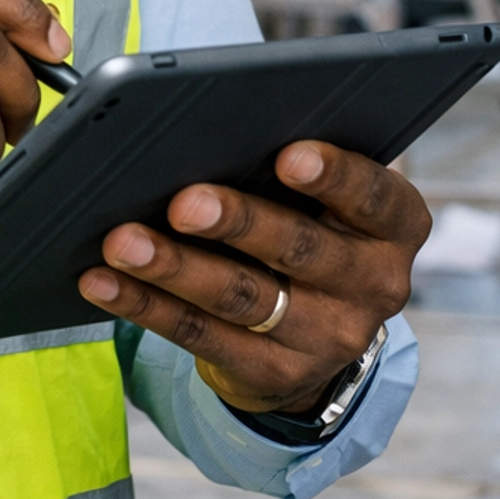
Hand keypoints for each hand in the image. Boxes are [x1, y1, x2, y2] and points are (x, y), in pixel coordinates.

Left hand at [78, 142, 430, 415]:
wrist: (315, 331)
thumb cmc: (309, 223)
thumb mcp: (325, 197)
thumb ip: (291, 164)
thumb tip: (208, 125)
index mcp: (395, 225)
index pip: (375, 197)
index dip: (335, 175)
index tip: (288, 155)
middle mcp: (375, 285)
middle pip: (300, 249)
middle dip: (237, 221)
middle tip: (183, 201)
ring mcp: (326, 337)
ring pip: (242, 297)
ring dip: (175, 267)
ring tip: (122, 240)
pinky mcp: (274, 373)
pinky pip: (202, 336)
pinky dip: (146, 305)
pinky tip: (104, 281)